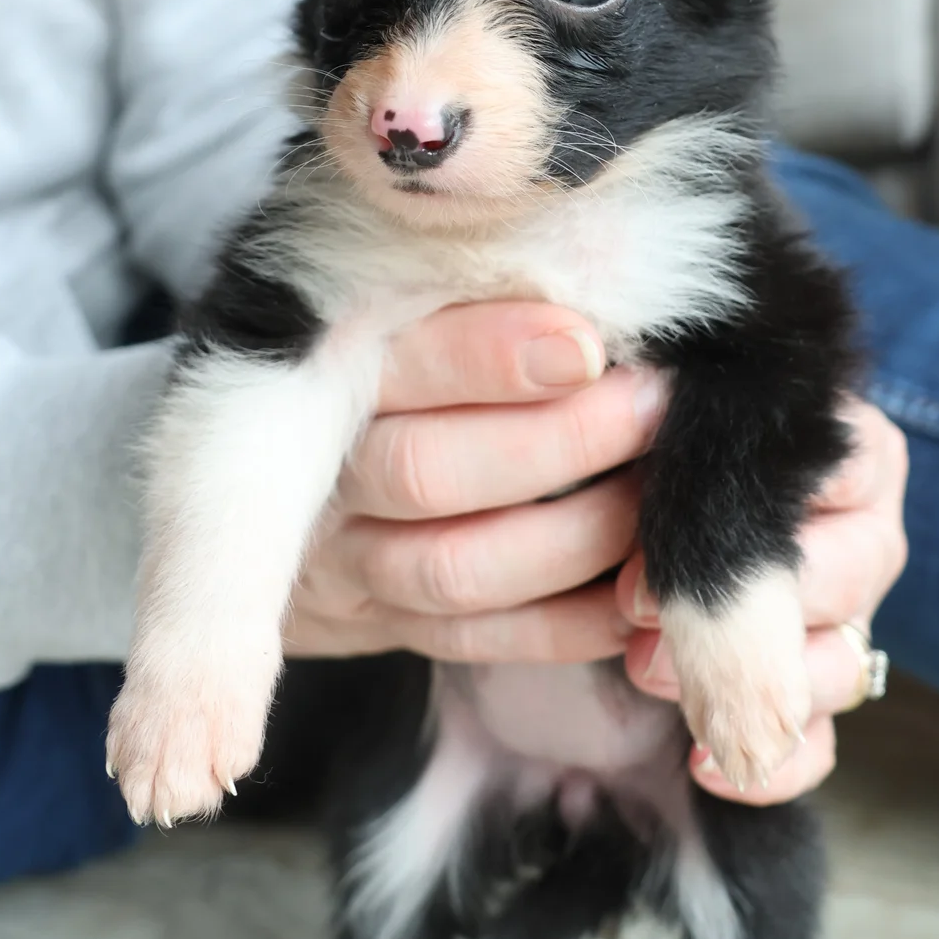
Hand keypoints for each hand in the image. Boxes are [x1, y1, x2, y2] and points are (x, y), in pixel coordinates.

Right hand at [285, 302, 665, 662]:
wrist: (280, 487)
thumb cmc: (387, 367)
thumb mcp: (403, 312)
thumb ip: (472, 298)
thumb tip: (595, 297)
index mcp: (324, 373)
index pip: (400, 366)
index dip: (491, 358)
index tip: (587, 344)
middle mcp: (328, 473)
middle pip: (427, 472)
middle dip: (559, 443)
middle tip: (653, 404)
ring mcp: (350, 562)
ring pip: (457, 569)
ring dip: (579, 536)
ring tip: (658, 492)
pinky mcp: (385, 624)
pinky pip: (479, 641)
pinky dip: (571, 624)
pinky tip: (637, 591)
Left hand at [616, 398, 908, 804]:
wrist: (621, 505)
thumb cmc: (646, 443)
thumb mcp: (660, 421)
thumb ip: (674, 426)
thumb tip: (648, 438)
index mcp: (846, 449)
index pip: (838, 473)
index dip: (746, 514)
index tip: (649, 536)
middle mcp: (862, 533)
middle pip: (848, 575)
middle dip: (740, 603)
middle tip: (637, 609)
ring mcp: (847, 621)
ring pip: (841, 666)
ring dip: (747, 682)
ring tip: (648, 670)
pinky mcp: (812, 695)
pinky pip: (817, 746)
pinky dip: (767, 763)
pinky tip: (705, 762)